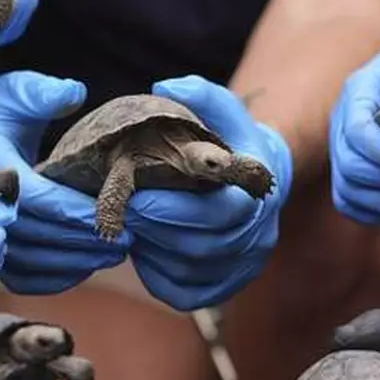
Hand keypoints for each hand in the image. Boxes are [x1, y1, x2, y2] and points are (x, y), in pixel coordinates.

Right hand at [0, 71, 132, 294]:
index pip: (36, 198)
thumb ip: (43, 93)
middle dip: (84, 240)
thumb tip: (75, 93)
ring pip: (31, 263)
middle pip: (37, 236)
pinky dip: (56, 278)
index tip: (114, 213)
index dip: (75, 210)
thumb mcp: (15, 91)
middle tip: (128, 240)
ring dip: (75, 263)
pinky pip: (24, 277)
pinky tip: (87, 265)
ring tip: (116, 253)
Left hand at [123, 75, 291, 310]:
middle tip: (121, 212)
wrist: (257, 179)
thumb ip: (200, 94)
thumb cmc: (229, 140)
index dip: (175, 209)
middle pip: (202, 246)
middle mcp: (259, 234)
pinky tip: (142, 251)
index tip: (138, 196)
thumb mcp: (221, 110)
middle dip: (155, 229)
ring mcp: (243, 265)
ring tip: (127, 226)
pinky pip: (184, 294)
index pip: (221, 212)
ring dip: (153, 251)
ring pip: (191, 271)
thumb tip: (167, 85)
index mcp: (259, 191)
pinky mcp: (224, 288)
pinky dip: (156, 275)